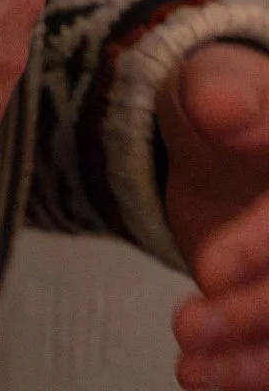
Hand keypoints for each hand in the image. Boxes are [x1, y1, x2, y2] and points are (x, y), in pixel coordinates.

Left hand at [167, 44, 268, 387]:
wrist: (217, 147)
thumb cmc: (219, 105)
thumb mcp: (211, 84)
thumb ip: (219, 92)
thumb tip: (226, 109)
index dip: (264, 248)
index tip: (209, 272)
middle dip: (254, 314)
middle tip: (184, 326)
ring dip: (257, 362)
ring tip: (191, 370)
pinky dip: (257, 374)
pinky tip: (209, 379)